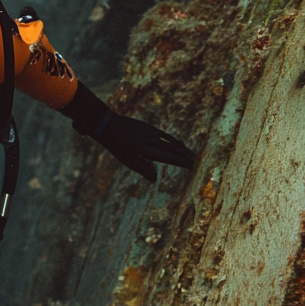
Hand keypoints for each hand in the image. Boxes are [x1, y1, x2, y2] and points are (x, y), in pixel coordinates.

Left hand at [61, 82, 193, 181]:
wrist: (109, 125)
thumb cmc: (117, 146)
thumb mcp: (127, 160)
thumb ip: (142, 169)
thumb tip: (155, 180)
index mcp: (145, 150)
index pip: (167, 157)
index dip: (180, 161)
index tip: (190, 165)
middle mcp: (151, 140)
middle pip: (172, 149)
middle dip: (185, 156)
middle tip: (196, 163)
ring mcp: (152, 133)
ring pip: (171, 141)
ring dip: (182, 149)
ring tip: (191, 155)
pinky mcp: (151, 128)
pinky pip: (166, 136)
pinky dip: (175, 141)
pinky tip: (179, 145)